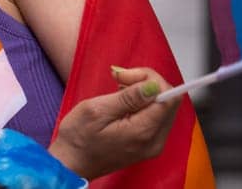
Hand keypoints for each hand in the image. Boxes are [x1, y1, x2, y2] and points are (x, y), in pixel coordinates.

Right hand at [47, 66, 179, 178]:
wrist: (72, 164)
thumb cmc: (78, 137)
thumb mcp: (97, 110)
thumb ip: (128, 98)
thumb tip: (154, 86)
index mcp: (143, 132)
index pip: (169, 97)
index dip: (150, 79)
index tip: (125, 76)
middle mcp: (155, 141)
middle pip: (169, 101)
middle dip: (147, 83)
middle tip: (119, 79)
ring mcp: (153, 145)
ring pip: (163, 108)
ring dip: (144, 92)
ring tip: (118, 89)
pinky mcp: (148, 145)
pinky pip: (155, 117)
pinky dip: (142, 104)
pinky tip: (123, 102)